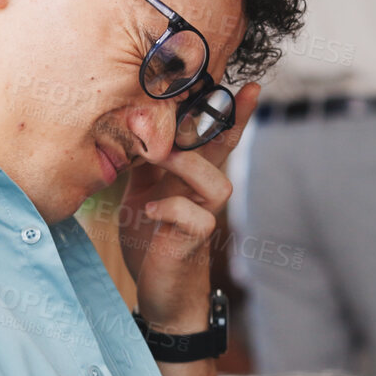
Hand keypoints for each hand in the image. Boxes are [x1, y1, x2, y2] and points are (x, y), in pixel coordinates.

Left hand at [119, 83, 259, 331]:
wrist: (159, 290)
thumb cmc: (151, 240)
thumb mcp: (141, 193)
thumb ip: (143, 165)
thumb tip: (130, 128)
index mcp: (190, 178)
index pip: (213, 139)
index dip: (228, 114)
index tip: (245, 85)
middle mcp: (203, 194)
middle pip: (224, 153)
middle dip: (230, 123)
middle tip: (233, 95)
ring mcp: (203, 217)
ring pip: (217, 184)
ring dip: (190, 166)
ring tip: (162, 156)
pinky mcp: (194, 241)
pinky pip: (194, 218)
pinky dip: (172, 208)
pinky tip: (151, 209)